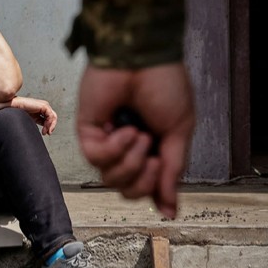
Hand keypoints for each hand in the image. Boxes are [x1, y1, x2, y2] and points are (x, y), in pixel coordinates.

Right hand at [10, 96, 57, 134]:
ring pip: (53, 117)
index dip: (49, 126)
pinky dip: (49, 123)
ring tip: (45, 132)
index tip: (45, 133)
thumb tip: (46, 128)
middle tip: (47, 133)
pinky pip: (50, 115)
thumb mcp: (33, 118)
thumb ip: (40, 121)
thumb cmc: (20, 111)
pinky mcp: (44, 106)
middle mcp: (44, 106)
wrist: (15, 106)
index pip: (49, 118)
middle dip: (51, 126)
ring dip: (50, 126)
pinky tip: (45, 127)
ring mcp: (44, 105)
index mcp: (41, 108)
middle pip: (53, 117)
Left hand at [76, 63, 194, 218]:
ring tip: (139, 134)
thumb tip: (171, 209)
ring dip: (131, 160)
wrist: (144, 58)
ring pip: (111, 179)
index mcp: (152, 148)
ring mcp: (106, 141)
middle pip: (128, 190)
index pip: (147, 187)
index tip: (164, 179)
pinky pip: (97, 158)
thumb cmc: (164, 84)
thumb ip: (172, 172)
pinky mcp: (88, 132)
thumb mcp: (179, 132)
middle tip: (153, 155)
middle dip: (144, 178)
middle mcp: (127, 149)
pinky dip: (115, 146)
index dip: (155, 191)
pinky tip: (123, 128)